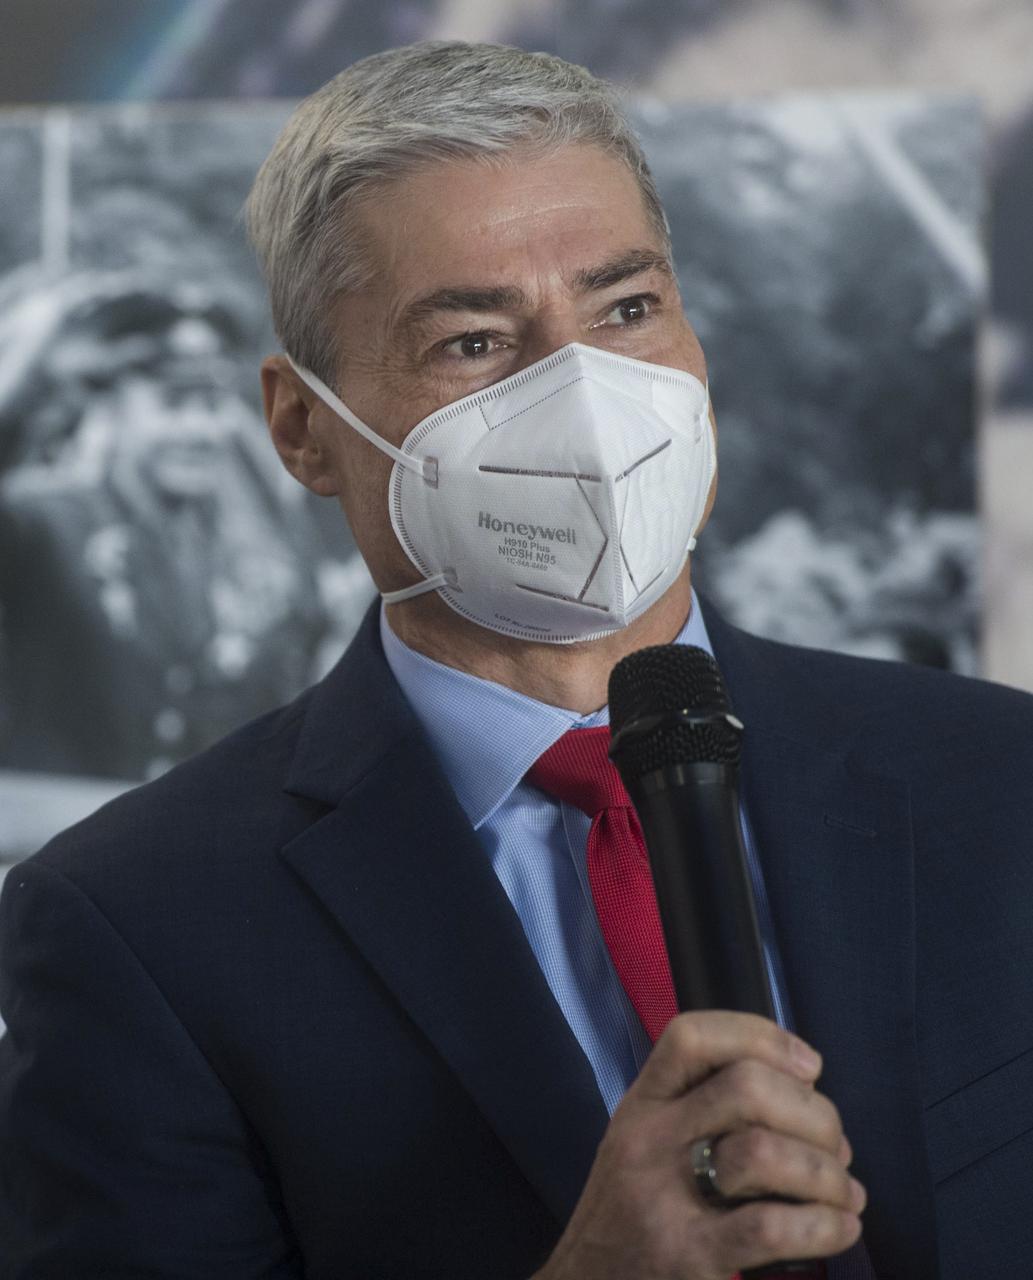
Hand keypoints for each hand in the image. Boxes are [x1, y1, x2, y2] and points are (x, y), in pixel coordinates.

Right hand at [534, 1011, 863, 1279]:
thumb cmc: (630, 1211)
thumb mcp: (645, 1142)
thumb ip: (701, 1108)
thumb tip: (801, 1091)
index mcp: (642, 1104)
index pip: (692, 1035)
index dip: (761, 1035)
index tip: (808, 1065)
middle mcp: (649, 1140)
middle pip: (745, 1087)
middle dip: (813, 1112)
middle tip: (835, 1145)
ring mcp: (666, 1199)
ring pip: (764, 1153)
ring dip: (825, 1171)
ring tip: (843, 1191)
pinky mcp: (689, 1258)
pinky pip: (770, 1228)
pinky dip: (823, 1224)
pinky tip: (839, 1227)